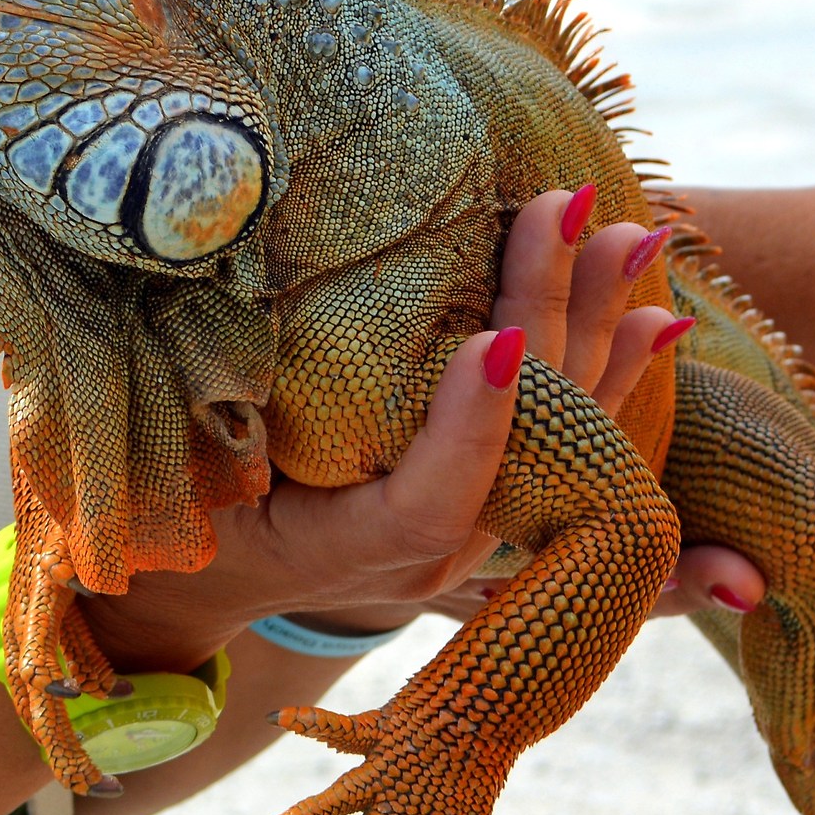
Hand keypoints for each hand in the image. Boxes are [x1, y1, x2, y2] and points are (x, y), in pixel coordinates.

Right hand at [83, 189, 763, 669]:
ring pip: (561, 444)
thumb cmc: (164, 523)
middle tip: (568, 218)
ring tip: (637, 240)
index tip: (497, 338)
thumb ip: (208, 423)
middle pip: (519, 454)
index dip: (470, 426)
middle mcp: (429, 559)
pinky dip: (605, 374)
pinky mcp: (481, 506)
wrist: (185, 596)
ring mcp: (468, 538)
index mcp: (347, 554)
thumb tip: (216, 310)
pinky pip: (563, 446)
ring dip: (599, 334)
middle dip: (552, 325)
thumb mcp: (170, 479)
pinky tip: (651, 318)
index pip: (431, 504)